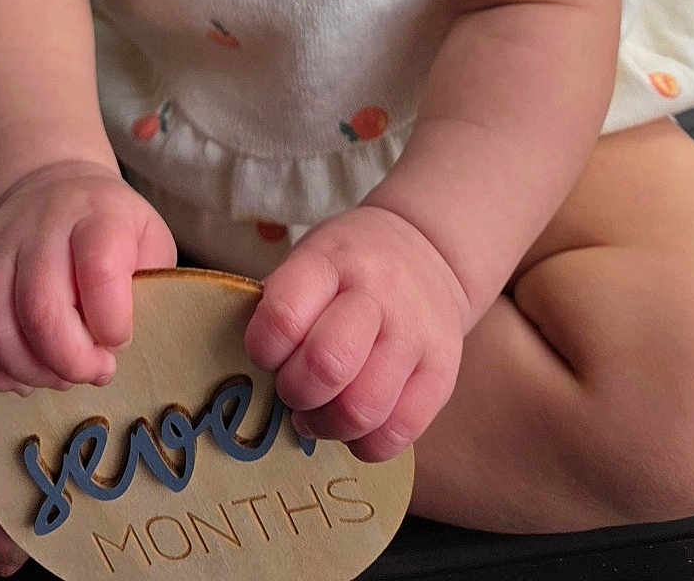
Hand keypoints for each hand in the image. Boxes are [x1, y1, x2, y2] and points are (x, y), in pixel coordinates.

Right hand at [0, 159, 176, 393]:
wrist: (55, 186)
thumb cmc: (109, 225)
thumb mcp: (149, 238)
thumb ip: (147, 287)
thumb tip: (122, 344)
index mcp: (96, 215)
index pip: (99, 271)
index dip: (112, 322)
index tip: (120, 340)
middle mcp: (40, 227)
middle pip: (41, 308)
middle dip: (70, 360)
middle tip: (93, 370)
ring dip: (31, 370)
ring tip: (60, 376)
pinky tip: (22, 377)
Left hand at [242, 203, 470, 461]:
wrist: (426, 249)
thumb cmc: (347, 267)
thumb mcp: (310, 260)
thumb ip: (283, 309)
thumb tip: (251, 380)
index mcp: (331, 261)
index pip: (284, 315)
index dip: (264, 349)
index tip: (266, 353)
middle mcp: (378, 294)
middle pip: (327, 366)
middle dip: (296, 392)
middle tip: (293, 389)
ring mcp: (415, 334)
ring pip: (363, 409)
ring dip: (328, 425)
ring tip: (321, 412)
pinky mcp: (442, 373)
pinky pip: (399, 434)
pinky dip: (366, 444)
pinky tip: (355, 424)